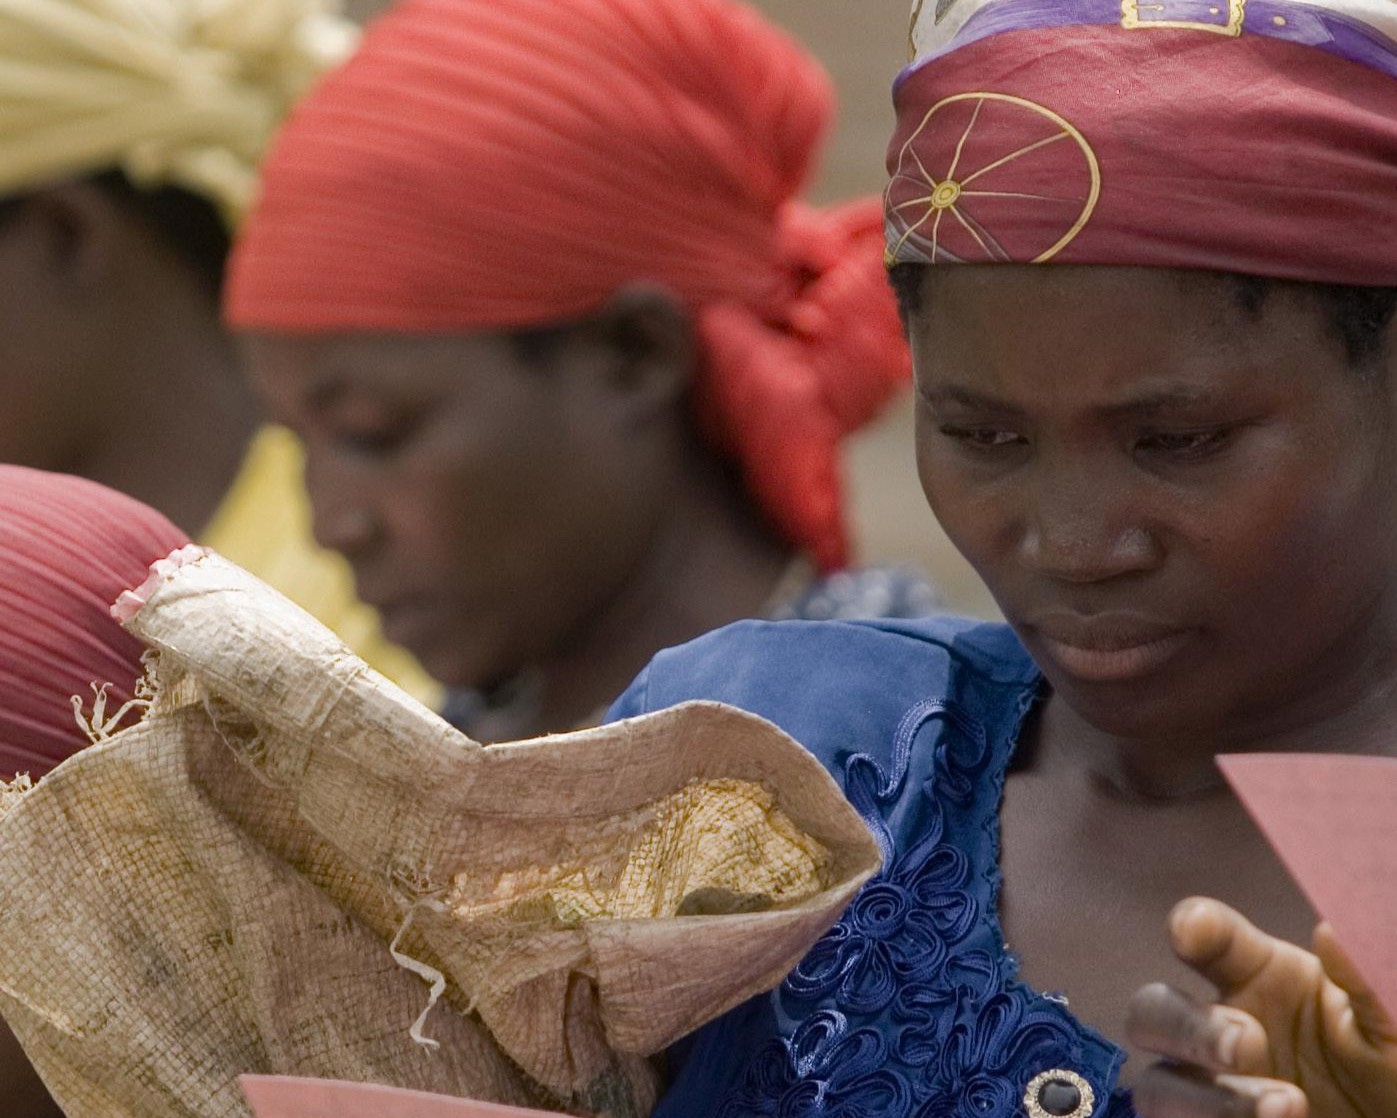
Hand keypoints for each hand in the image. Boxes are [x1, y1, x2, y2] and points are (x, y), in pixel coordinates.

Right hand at [1127, 897, 1396, 1117]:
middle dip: (1188, 1028)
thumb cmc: (1390, 1071)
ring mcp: (1209, 1088)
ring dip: (1207, 1099)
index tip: (1188, 933)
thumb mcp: (1389, 1027)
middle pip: (1150, 1011)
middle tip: (1248, 1042)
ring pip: (1155, 1087)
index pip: (1206, 935)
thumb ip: (1364, 982)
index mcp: (1259, 975)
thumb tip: (1331, 930)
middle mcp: (1220, 1026)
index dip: (1188, 927)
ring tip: (1287, 1107)